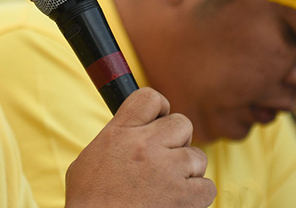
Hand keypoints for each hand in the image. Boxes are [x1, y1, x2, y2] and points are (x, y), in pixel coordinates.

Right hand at [64, 87, 215, 207]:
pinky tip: (178, 201)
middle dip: (177, 140)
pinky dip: (197, 195)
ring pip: (198, 156)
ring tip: (169, 185)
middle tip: (165, 158)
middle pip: (182, 123)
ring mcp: (168, 170)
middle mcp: (146, 145)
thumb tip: (127, 132)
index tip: (157, 122)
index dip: (158, 108)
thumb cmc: (89, 201)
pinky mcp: (185, 197)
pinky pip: (207, 186)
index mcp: (120, 132)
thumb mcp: (89, 159)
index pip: (150, 97)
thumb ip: (114, 139)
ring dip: (188, 170)